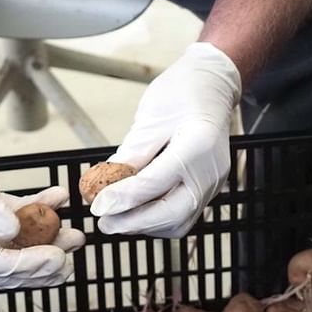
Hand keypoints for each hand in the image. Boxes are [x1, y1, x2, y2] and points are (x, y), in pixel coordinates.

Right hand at [0, 67, 84, 287]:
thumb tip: (10, 231)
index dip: (28, 265)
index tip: (58, 256)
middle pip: (7, 266)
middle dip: (41, 268)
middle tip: (70, 260)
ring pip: (16, 246)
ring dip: (48, 244)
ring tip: (76, 236)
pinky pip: (18, 219)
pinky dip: (40, 212)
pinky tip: (59, 198)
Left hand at [90, 42, 240, 237]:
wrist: (213, 86)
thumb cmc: (183, 92)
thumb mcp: (150, 117)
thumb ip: (132, 154)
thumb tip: (105, 187)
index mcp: (197, 145)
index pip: (155, 183)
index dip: (123, 198)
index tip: (97, 205)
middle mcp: (210, 170)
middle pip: (172, 214)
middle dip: (134, 222)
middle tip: (104, 222)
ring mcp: (213, 183)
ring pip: (179, 222)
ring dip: (146, 225)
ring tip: (117, 218)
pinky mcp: (209, 188)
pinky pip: (184, 216)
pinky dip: (158, 220)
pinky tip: (137, 212)